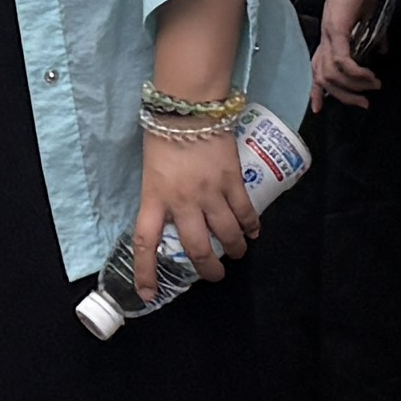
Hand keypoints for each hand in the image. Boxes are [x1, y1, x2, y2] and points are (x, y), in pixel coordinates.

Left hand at [131, 115, 262, 292]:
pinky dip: (252, 225)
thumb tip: (173, 215)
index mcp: (155, 198)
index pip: (146, 243)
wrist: (189, 105)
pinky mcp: (232, 180)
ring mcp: (210, 192)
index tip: (148, 295)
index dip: (146, 273)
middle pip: (196, 248)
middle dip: (209, 269)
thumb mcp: (152, 170)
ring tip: (238, 251)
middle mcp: (182, 201)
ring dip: (234, 248)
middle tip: (216, 275)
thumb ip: (162, 195)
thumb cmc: (164, 134)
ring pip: (226, 234)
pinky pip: (245, 212)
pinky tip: (254, 231)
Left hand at [312, 0, 387, 109]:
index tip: (319, 108)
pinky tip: (368, 75)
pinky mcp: (337, 28)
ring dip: (352, 86)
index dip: (316, 90)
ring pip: (330, 73)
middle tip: (363, 103)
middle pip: (322, 76)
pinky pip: (342, 60)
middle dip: (342, 95)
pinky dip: (355, 72)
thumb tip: (381, 50)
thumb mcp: (370, 14)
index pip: (316, 66)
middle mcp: (325, 35)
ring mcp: (329, 32)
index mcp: (330, 33)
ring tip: (372, 87)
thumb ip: (373, 34)